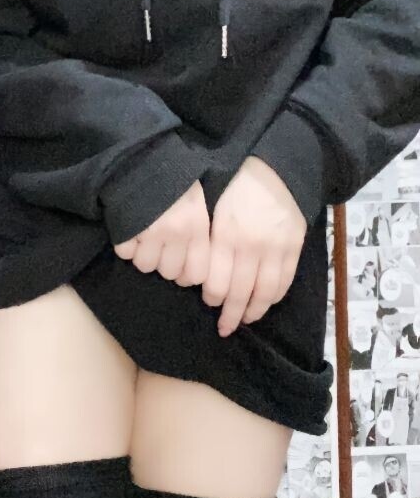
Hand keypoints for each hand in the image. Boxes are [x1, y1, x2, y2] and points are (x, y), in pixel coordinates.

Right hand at [112, 179, 210, 284]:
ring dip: (142, 253)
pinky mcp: (127, 229)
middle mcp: (178, 233)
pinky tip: (129, 227)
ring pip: (145, 265)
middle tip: (158, 244)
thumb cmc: (172, 176)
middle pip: (168, 272)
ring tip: (142, 233)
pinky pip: (125, 253)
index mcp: (198, 226)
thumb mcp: (196, 200)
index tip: (178, 264)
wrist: (140, 152)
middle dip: (162, 261)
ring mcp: (151, 232)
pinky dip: (125, 243)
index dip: (185, 274)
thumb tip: (193, 269)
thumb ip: (198, 232)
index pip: (196, 273)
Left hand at [187, 155, 306, 336]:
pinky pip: (285, 282)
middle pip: (240, 293)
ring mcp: (276, 249)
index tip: (209, 301)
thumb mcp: (215, 211)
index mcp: (227, 235)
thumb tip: (203, 274)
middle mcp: (251, 246)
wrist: (277, 169)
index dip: (212, 297)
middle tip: (224, 328)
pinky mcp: (294, 248)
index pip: (218, 281)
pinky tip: (265, 303)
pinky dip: (274, 297)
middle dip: (231, 315)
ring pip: (265, 293)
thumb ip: (212, 242)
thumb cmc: (238, 187)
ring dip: (254, 311)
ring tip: (246, 319)